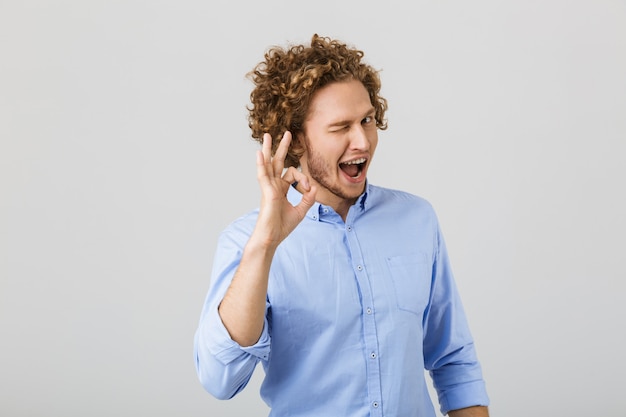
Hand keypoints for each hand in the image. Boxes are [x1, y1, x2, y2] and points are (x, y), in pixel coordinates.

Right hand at [252, 131, 316, 247]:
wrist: (271, 238)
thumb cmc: (282, 227)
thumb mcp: (301, 211)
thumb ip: (308, 199)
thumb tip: (314, 187)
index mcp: (280, 190)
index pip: (292, 175)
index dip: (303, 179)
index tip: (308, 189)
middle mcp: (273, 186)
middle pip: (277, 163)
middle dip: (282, 148)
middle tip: (287, 134)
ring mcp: (269, 188)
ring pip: (268, 164)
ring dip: (268, 149)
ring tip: (267, 135)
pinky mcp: (267, 192)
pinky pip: (263, 175)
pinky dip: (261, 164)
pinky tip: (260, 154)